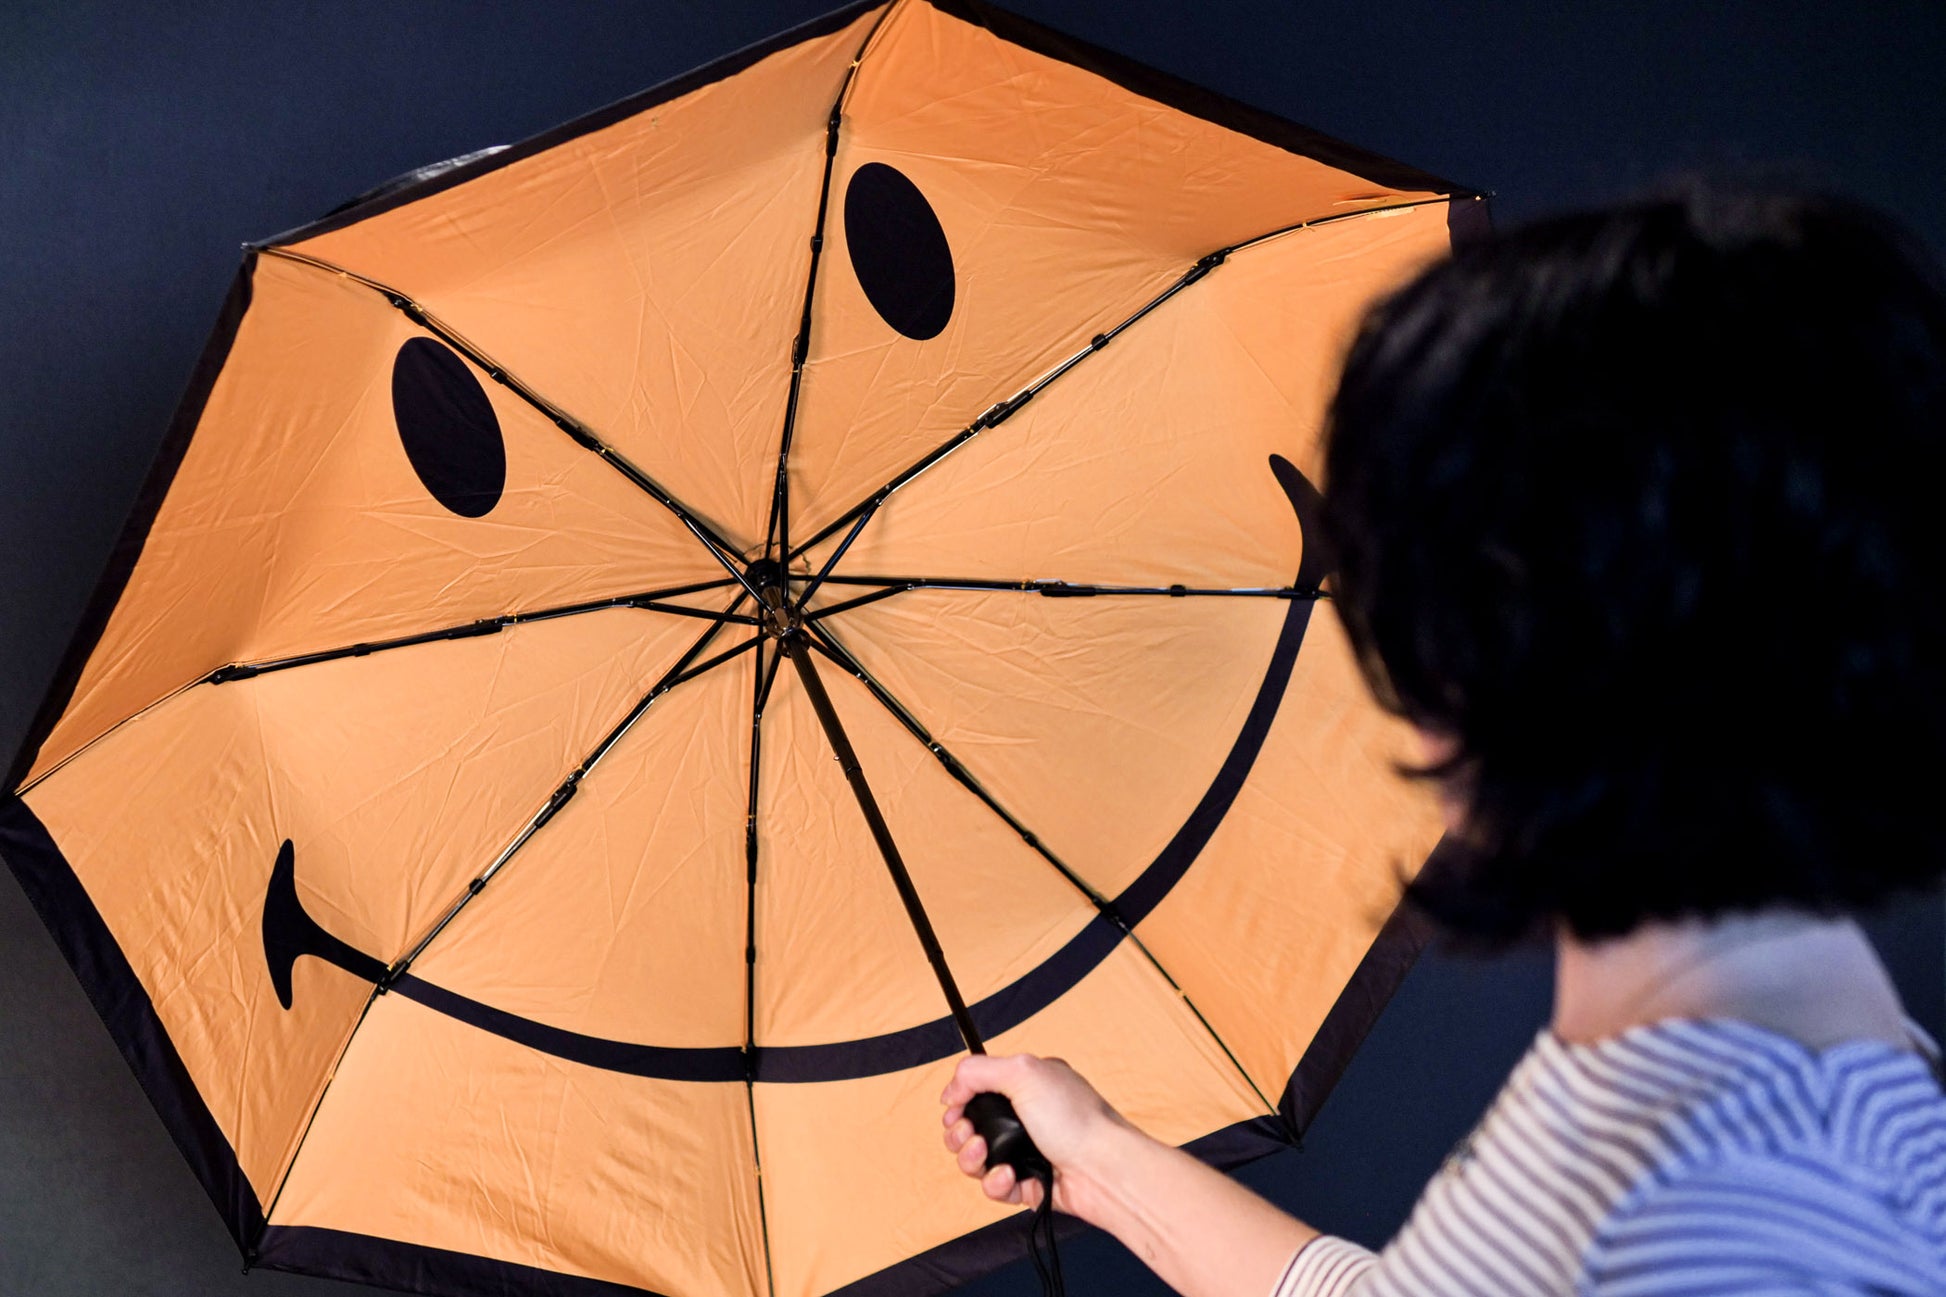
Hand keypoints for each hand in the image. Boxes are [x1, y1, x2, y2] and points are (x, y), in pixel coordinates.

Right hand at [940, 1053, 1137, 1221]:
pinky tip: (1008, 1176)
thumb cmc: (1075, 1119)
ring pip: (977, 1159)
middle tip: (968, 1134)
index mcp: (1029, 1084)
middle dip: (959, 1132)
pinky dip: (994, 1182)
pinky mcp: (1028, 1184)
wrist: (1104, 1170)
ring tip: (983, 1154)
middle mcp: (1028, 1116)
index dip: (960, 1100)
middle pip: (971, 1126)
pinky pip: (994, 1186)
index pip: (979, 1088)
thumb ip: (978, 1071)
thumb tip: (950, 1090)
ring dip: (971, 1158)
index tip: (954, 1109)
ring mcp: (1027, 1151)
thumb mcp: (1023, 1072)